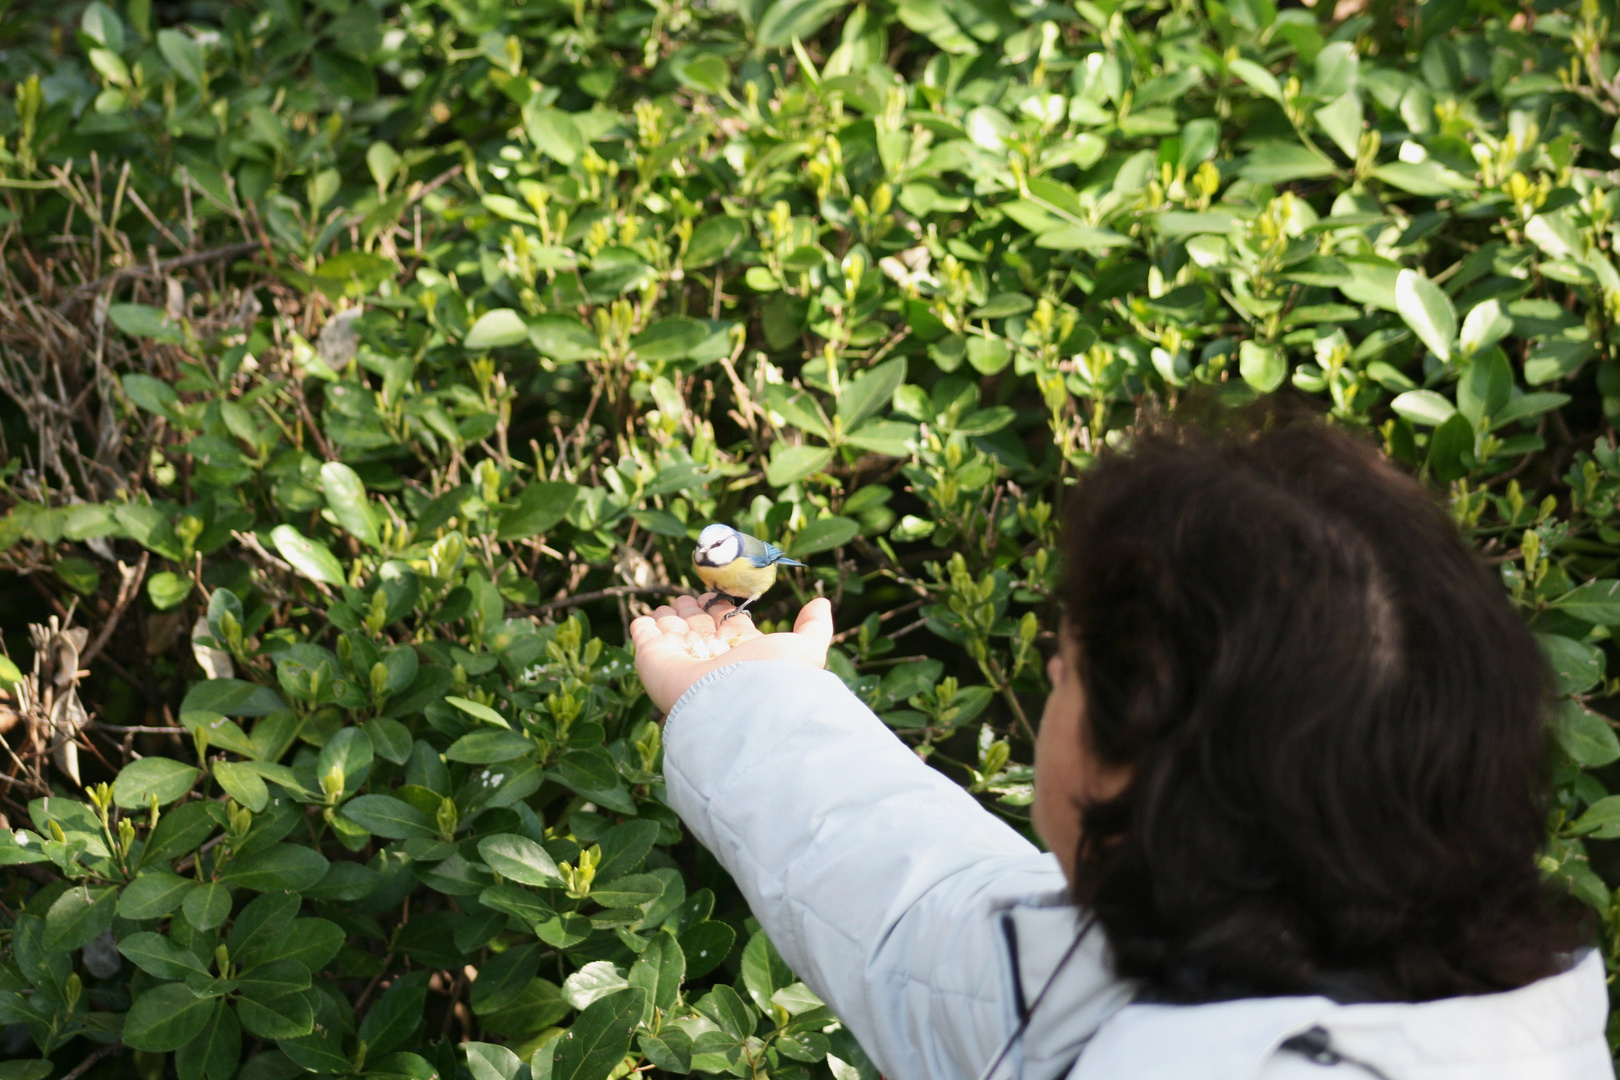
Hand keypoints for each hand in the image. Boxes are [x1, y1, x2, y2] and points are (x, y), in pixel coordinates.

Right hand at [630, 593, 834, 712]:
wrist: (734, 705)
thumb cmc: (772, 676)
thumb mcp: (805, 647)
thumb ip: (815, 626)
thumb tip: (822, 602)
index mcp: (743, 652)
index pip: (729, 625)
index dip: (724, 610)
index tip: (719, 597)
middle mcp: (712, 656)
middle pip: (700, 627)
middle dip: (695, 611)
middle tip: (689, 598)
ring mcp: (682, 658)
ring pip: (673, 631)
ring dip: (671, 617)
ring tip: (669, 607)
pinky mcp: (654, 658)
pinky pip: (645, 638)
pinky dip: (643, 627)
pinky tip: (645, 620)